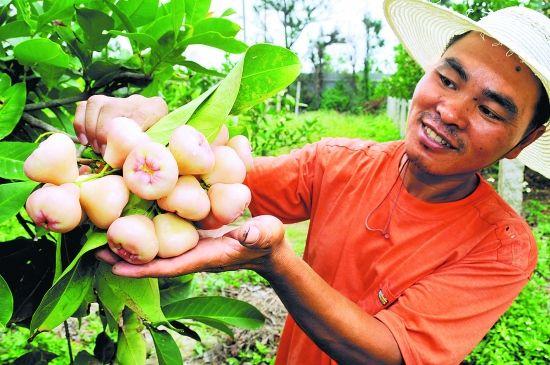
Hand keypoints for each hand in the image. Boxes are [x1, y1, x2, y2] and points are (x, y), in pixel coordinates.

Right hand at [73, 94, 167, 152]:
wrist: (153, 122)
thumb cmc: (155, 137)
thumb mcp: (160, 141)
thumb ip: (151, 145)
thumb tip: (136, 156)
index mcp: (154, 108)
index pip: (140, 114)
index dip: (126, 133)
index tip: (117, 150)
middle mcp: (135, 100)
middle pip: (111, 108)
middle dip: (103, 132)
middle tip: (103, 151)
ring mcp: (117, 99)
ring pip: (95, 104)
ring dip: (91, 128)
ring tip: (95, 148)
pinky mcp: (102, 103)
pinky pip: (84, 106)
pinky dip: (80, 123)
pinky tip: (85, 141)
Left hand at [95, 215, 286, 277]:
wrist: (267, 245)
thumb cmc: (267, 241)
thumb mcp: (266, 235)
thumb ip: (259, 234)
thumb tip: (249, 231)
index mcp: (205, 256)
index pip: (169, 266)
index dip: (141, 267)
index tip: (113, 265)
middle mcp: (192, 253)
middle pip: (153, 258)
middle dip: (124, 255)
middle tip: (93, 246)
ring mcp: (191, 244)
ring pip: (156, 245)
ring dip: (130, 240)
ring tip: (102, 229)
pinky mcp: (192, 235)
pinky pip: (165, 234)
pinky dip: (146, 227)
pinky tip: (132, 214)